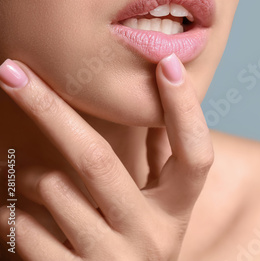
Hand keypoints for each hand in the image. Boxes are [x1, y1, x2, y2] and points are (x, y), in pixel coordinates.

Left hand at [0, 55, 213, 260]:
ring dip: (26, 175)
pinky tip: (16, 214)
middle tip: (13, 71)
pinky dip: (10, 213)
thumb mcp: (162, 207)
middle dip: (51, 110)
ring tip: (26, 179)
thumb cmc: (140, 243)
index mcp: (177, 210)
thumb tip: (162, 108)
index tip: (168, 63)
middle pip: (98, 161)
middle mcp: (152, 237)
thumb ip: (166, 161)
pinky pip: (25, 231)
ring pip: (53, 191)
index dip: (186, 111)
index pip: (195, 155)